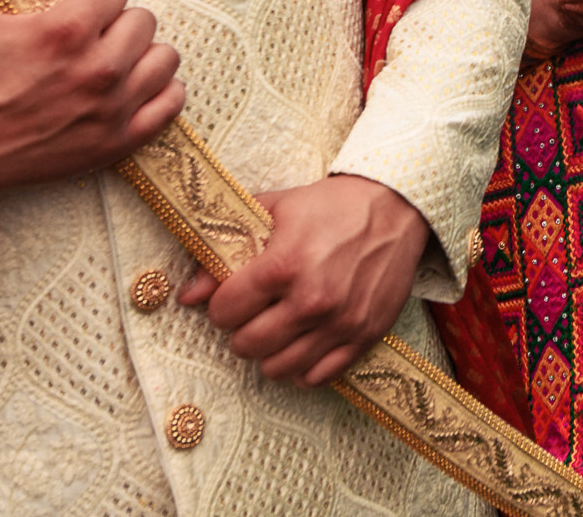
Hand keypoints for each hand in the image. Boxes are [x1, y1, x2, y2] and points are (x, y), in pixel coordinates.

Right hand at [0, 0, 184, 201]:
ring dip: (143, 55)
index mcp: (66, 30)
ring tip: (121, 60)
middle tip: (98, 36)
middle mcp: (97, 66)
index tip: (86, 8)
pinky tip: (138, 87)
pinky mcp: (117, 141)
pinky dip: (160, 92)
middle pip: (144, 21)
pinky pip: (171, 104)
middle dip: (119, 24)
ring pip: (164, 58)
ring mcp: (112, 107)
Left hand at [177, 174, 426, 385]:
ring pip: (279, 369)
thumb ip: (225, 251)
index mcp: (283, 265)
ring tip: (278, 328)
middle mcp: (311, 300)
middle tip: (255, 312)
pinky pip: (318, 377)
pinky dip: (304, 366)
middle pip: (247, 345)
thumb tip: (187, 295)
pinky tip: (304, 342)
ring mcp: (340, 322)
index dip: (223, 304)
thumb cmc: (331, 206)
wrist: (396, 207)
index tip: (234, 295)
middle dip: (243, 329)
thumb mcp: (274, 211)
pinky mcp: (365, 335)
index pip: (225, 312)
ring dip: (271, 351)